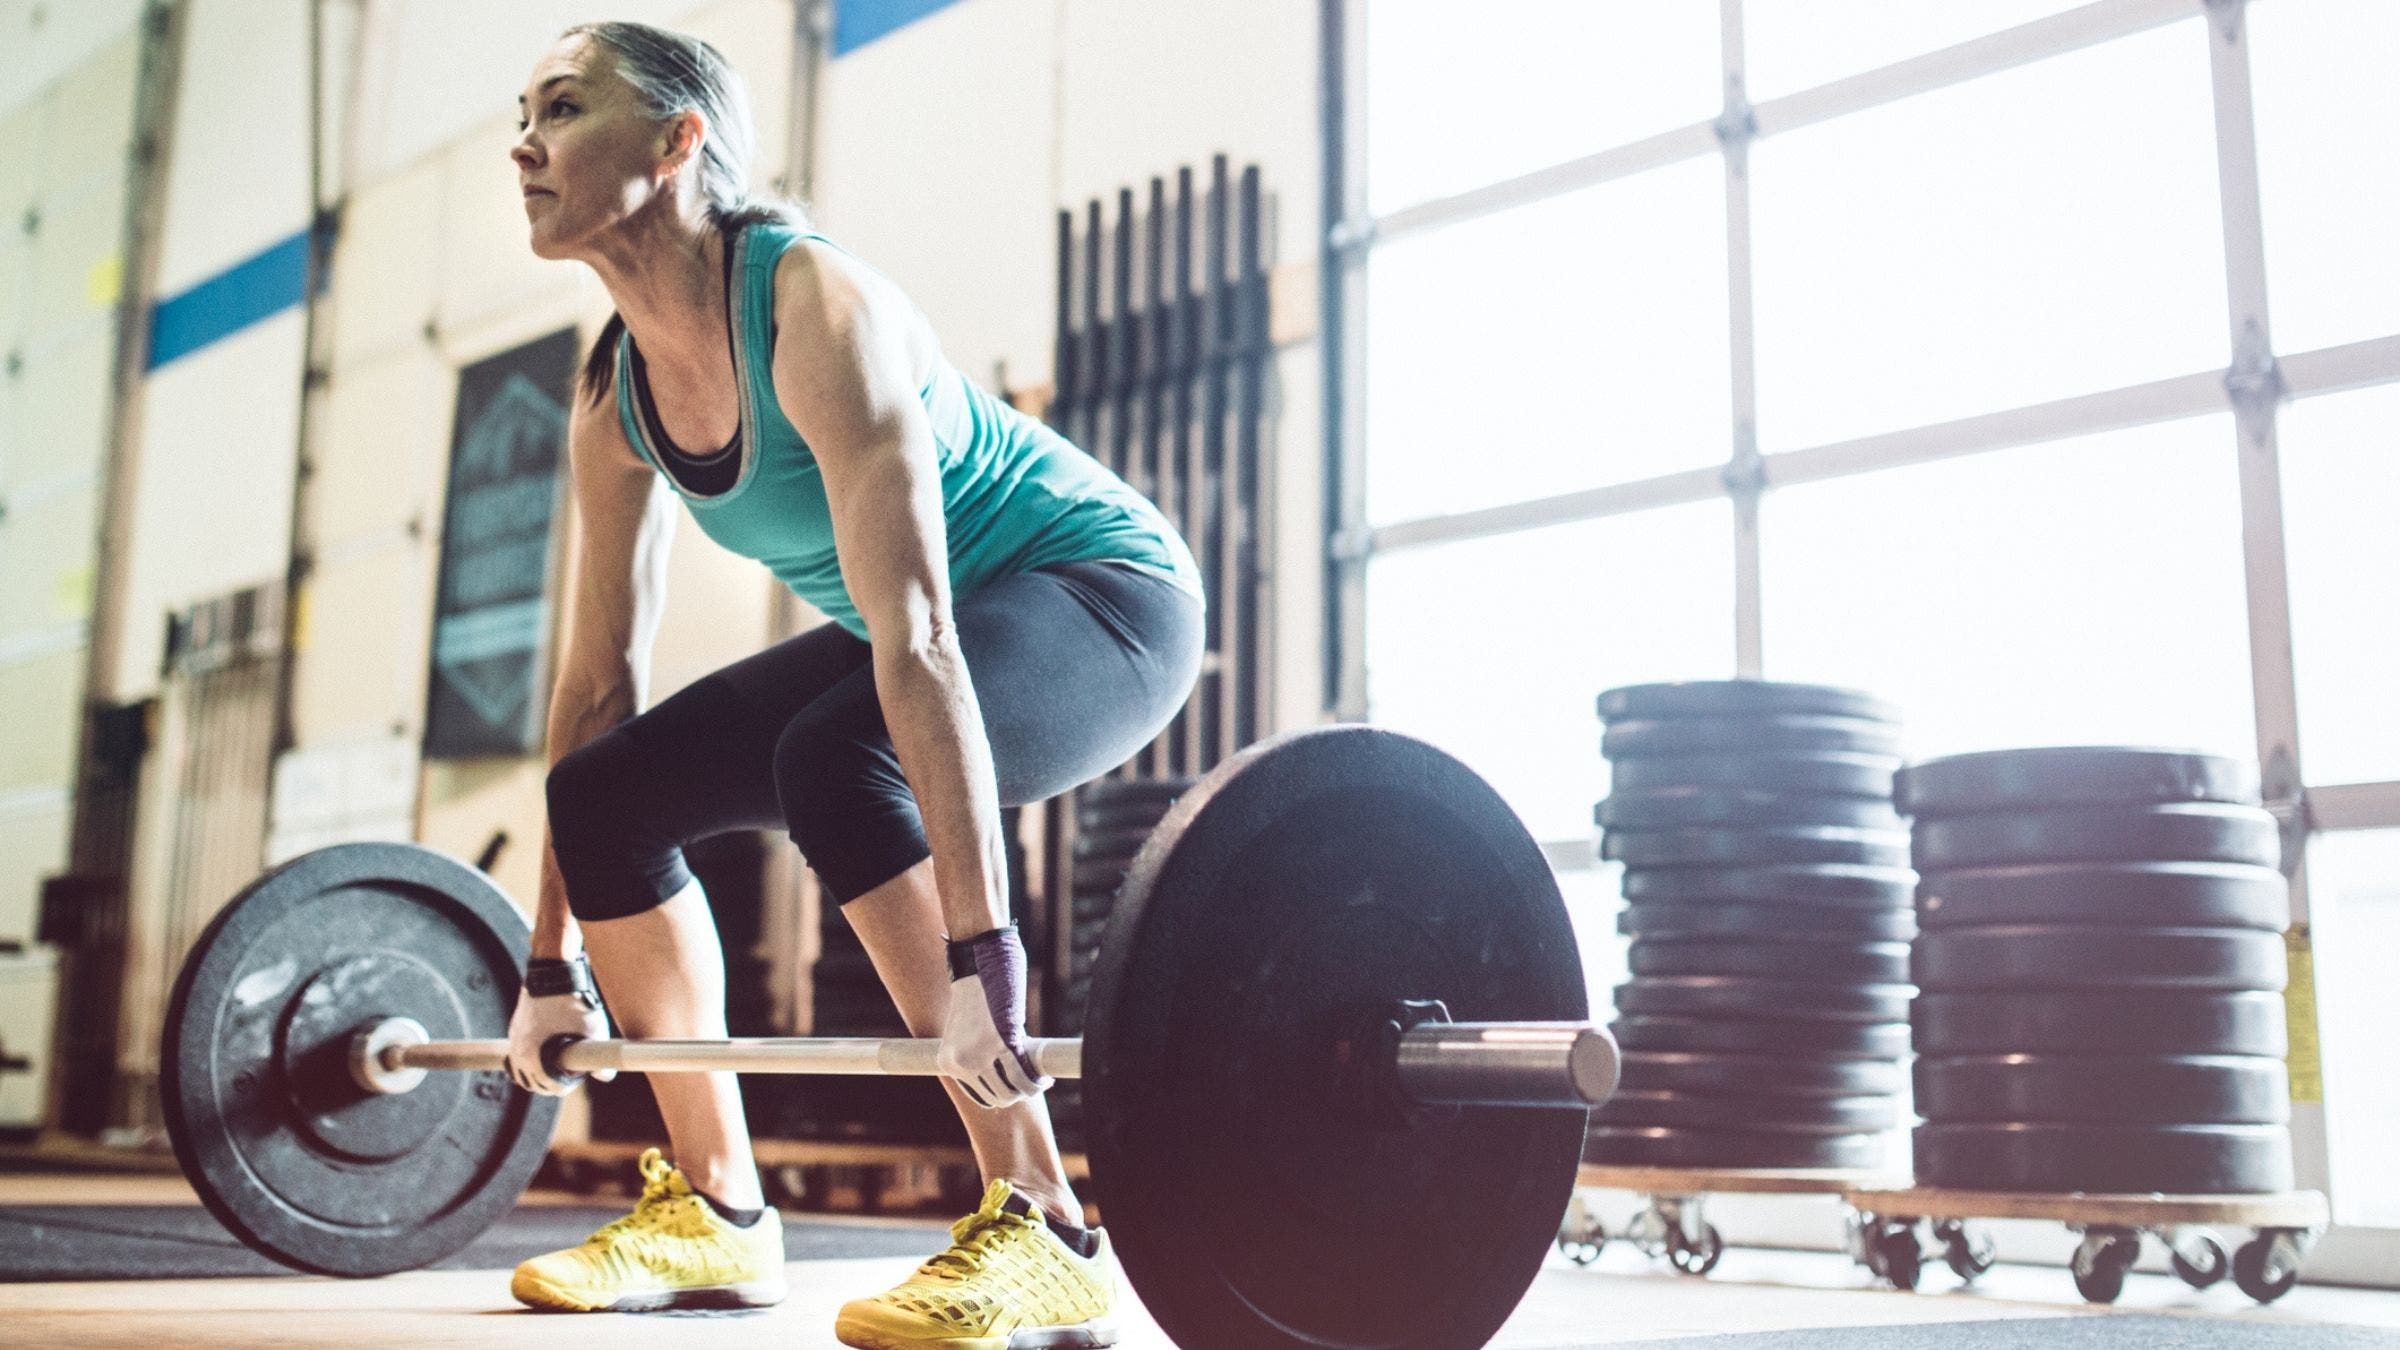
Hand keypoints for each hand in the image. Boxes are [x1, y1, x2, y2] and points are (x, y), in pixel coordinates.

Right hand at [506, 957, 612, 1094]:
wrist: (554, 972)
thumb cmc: (573, 1002)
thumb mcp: (593, 1031)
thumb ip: (600, 1057)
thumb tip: (605, 1076)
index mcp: (533, 1057)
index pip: (546, 1086)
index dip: (566, 1086)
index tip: (578, 1077)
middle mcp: (518, 1051)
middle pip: (531, 1082)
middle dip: (550, 1083)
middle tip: (570, 1074)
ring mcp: (513, 1039)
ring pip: (521, 1070)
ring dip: (538, 1073)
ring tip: (558, 1066)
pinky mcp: (514, 1028)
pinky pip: (518, 1053)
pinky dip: (530, 1059)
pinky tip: (547, 1053)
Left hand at [937, 925, 1049, 1107]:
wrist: (977, 961)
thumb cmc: (977, 993)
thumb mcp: (968, 1031)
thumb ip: (978, 1054)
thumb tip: (1004, 1076)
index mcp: (947, 1062)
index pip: (979, 1096)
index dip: (1003, 1095)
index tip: (1019, 1089)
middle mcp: (960, 1063)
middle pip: (997, 1098)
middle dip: (1019, 1094)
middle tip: (1033, 1083)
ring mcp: (980, 1054)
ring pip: (1011, 1092)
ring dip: (1030, 1090)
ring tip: (1041, 1082)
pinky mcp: (1001, 1042)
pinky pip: (1024, 1074)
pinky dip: (1038, 1081)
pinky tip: (1046, 1080)